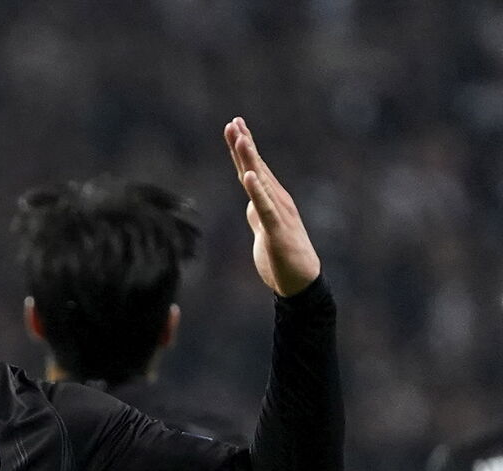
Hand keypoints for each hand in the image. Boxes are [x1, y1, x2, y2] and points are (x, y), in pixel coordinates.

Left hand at [224, 117, 319, 296]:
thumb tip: (251, 204)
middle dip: (244, 145)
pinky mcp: (277, 230)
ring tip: (241, 137)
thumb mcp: (265, 231)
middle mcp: (277, 202)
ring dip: (250, 159)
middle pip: (256, 169)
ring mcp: (278, 214)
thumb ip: (258, 214)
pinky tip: (248, 175)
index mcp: (272, 201)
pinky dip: (256, 191)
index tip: (234, 126)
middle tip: (234, 122)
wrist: (300, 283)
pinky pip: (264, 207)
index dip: (243, 149)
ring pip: (261, 182)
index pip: (254, 170)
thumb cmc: (284, 258)